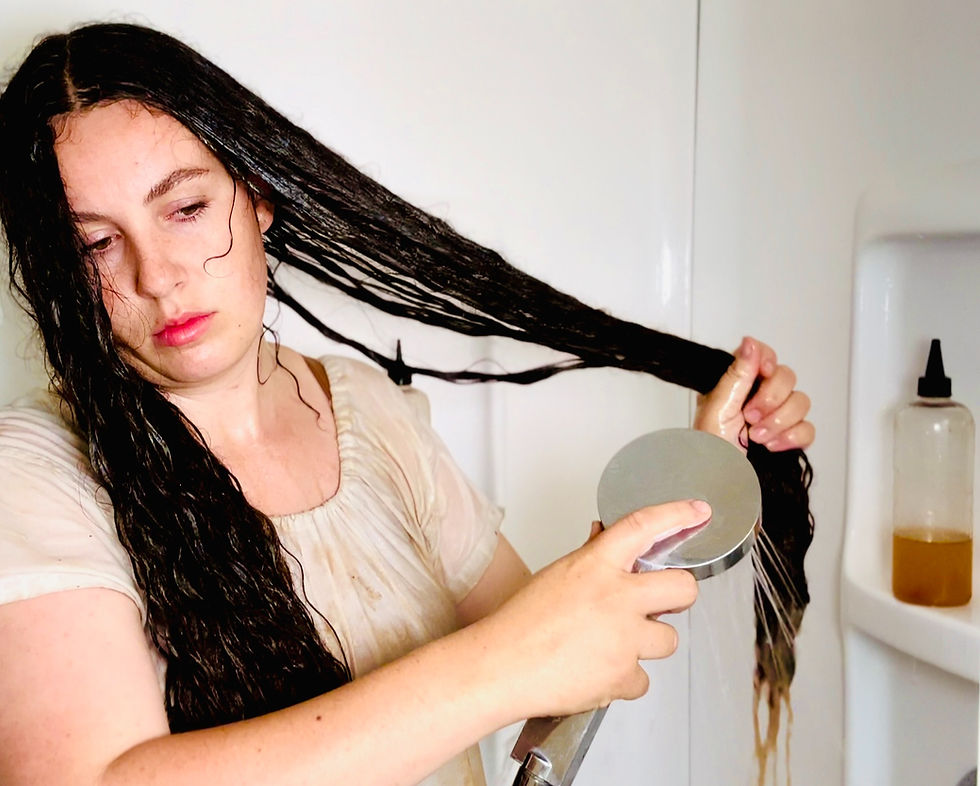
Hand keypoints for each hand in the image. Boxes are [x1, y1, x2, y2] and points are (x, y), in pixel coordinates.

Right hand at [480, 500, 704, 719]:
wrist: (501, 667)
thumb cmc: (520, 623)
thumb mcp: (556, 576)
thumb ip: (590, 558)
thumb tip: (603, 537)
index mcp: (596, 565)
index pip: (644, 527)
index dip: (677, 515)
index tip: (697, 512)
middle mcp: (616, 598)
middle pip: (683, 589)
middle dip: (679, 595)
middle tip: (662, 602)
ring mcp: (623, 639)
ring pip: (668, 639)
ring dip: (647, 643)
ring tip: (611, 645)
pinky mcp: (623, 676)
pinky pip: (643, 679)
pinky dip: (624, 679)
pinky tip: (598, 672)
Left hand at [693, 336, 813, 452]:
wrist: (719, 485)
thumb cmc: (708, 451)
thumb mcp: (717, 408)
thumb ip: (736, 374)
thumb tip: (749, 343)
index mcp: (737, 384)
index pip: (763, 355)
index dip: (767, 361)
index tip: (762, 374)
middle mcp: (757, 396)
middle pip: (787, 377)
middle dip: (771, 399)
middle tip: (750, 417)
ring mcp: (775, 417)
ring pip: (801, 402)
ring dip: (779, 421)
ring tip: (757, 437)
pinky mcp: (788, 438)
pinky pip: (808, 428)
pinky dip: (792, 437)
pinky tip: (773, 446)